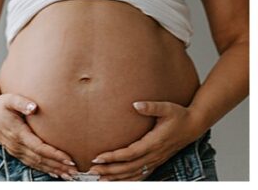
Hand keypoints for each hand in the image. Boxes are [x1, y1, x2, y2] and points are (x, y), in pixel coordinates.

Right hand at [0, 93, 77, 178]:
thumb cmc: (0, 104)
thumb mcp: (9, 99)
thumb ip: (21, 102)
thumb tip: (33, 107)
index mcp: (18, 134)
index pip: (39, 148)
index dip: (55, 155)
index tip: (69, 159)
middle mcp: (17, 145)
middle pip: (40, 159)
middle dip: (58, 166)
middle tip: (75, 171)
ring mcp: (15, 150)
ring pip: (37, 164)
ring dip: (53, 170)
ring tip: (68, 175)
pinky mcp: (15, 152)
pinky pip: (31, 163)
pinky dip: (44, 169)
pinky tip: (54, 172)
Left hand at [87, 101, 201, 180]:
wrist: (194, 125)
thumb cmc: (179, 116)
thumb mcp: (167, 108)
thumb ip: (151, 107)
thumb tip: (136, 104)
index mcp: (154, 142)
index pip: (130, 153)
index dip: (113, 157)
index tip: (98, 157)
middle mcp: (154, 154)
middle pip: (129, 167)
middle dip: (110, 170)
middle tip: (92, 170)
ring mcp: (156, 160)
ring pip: (135, 173)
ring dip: (117, 177)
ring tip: (100, 178)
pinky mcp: (157, 161)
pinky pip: (142, 174)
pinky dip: (129, 179)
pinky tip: (118, 181)